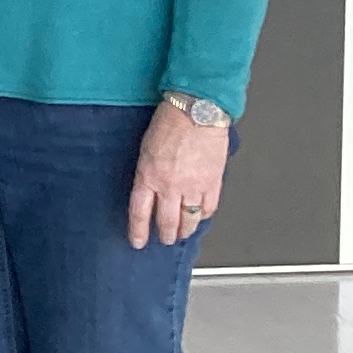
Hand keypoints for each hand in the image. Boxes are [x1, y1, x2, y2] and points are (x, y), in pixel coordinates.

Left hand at [128, 100, 229, 247]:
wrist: (197, 110)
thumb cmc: (169, 122)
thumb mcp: (146, 149)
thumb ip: (148, 173)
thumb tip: (150, 190)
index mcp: (148, 176)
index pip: (140, 212)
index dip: (138, 231)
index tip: (138, 242)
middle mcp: (170, 185)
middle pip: (167, 221)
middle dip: (165, 234)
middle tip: (165, 240)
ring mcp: (194, 186)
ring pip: (190, 219)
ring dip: (186, 230)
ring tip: (183, 234)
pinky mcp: (213, 182)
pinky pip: (209, 207)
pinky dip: (205, 215)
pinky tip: (201, 216)